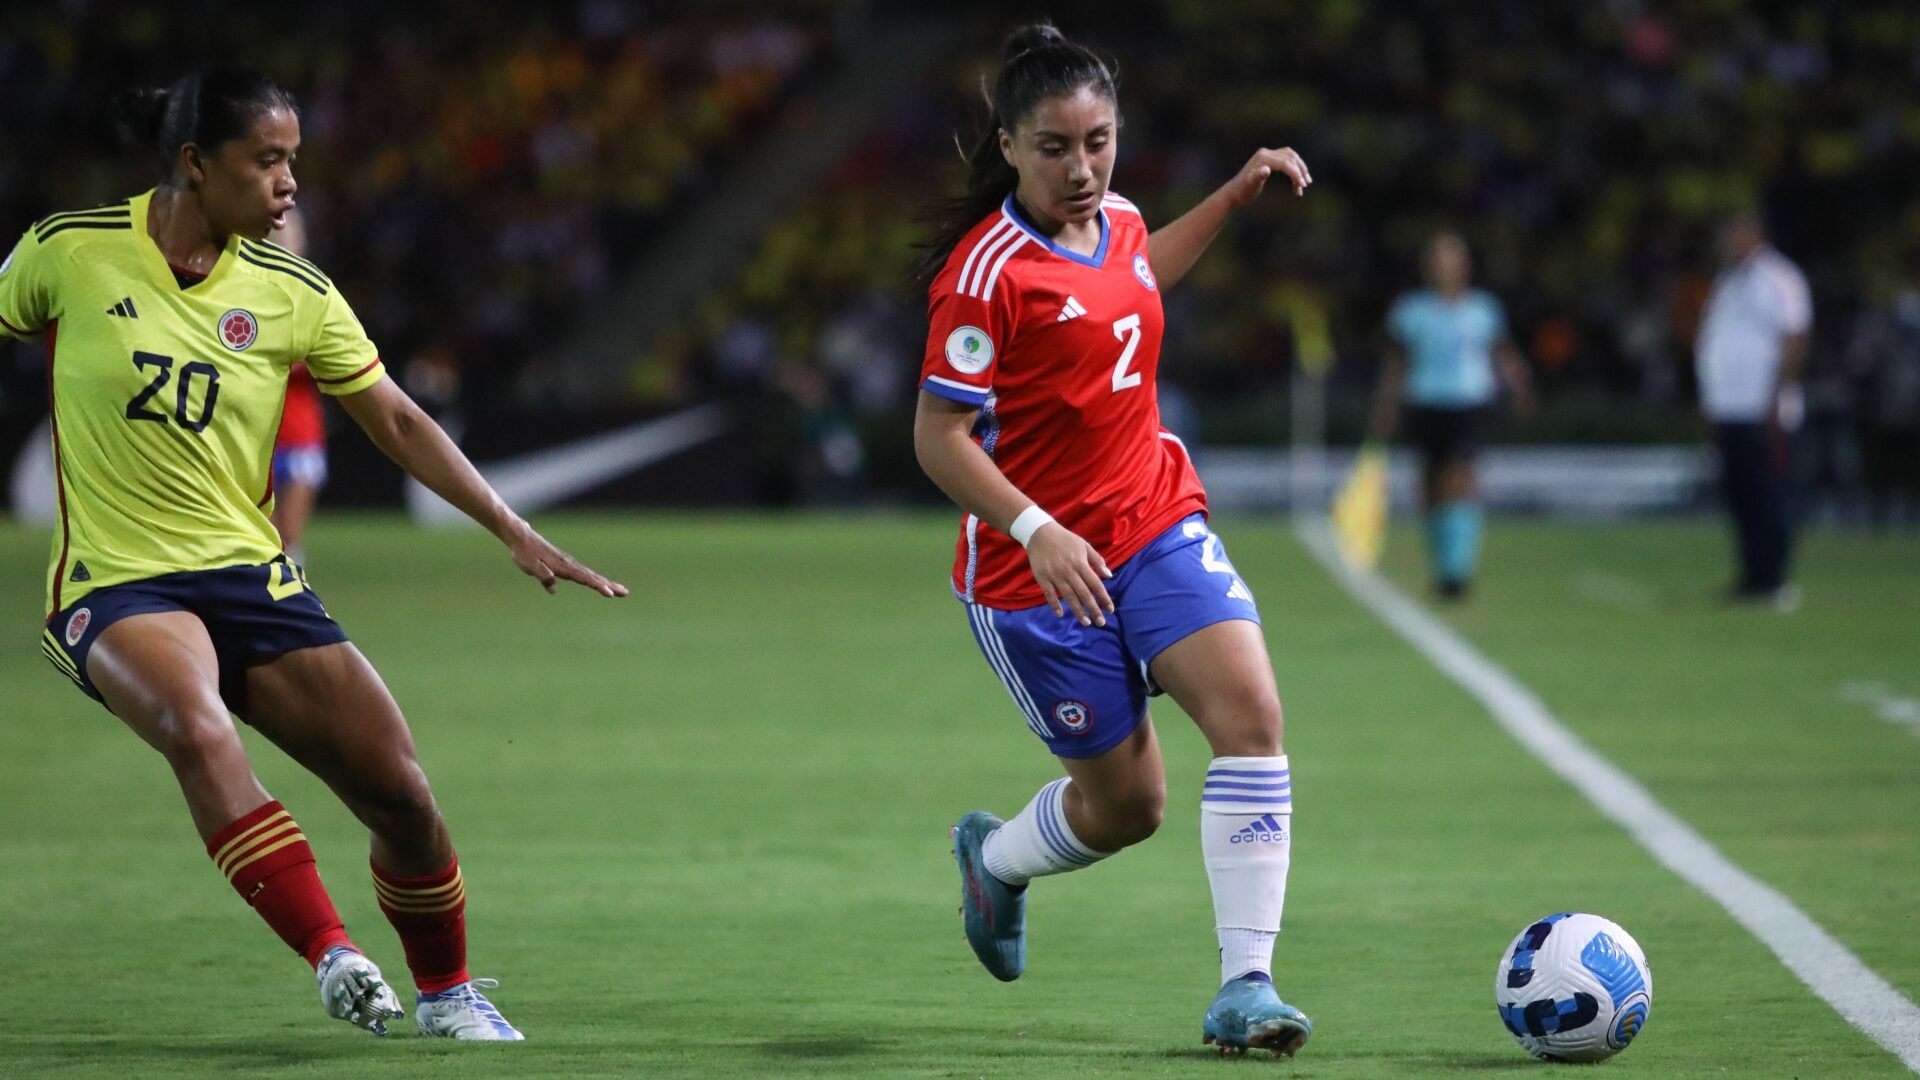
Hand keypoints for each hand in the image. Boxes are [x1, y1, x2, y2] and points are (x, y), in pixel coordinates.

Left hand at [506, 522, 628, 597]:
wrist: (521, 536)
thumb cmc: (524, 552)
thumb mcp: (530, 566)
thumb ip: (542, 576)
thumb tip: (552, 588)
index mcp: (563, 566)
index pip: (585, 578)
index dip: (598, 586)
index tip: (610, 594)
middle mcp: (570, 564)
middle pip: (594, 577)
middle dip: (610, 585)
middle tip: (625, 593)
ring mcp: (569, 564)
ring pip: (591, 575)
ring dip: (606, 582)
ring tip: (619, 590)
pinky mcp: (565, 564)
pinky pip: (584, 573)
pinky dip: (594, 579)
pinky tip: (599, 584)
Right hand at [1026, 522, 1113, 626]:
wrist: (1040, 533)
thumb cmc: (1065, 539)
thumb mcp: (1084, 545)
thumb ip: (1097, 560)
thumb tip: (1109, 575)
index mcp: (1081, 563)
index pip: (1095, 584)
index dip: (1103, 598)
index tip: (1110, 610)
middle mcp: (1069, 571)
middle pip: (1084, 594)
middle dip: (1093, 609)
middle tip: (1101, 623)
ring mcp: (1055, 576)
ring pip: (1068, 597)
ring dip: (1078, 611)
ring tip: (1086, 622)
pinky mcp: (1042, 578)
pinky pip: (1049, 594)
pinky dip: (1054, 605)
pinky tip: (1060, 614)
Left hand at [1223, 147, 1311, 206]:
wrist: (1233, 193)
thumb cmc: (1242, 191)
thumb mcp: (1250, 185)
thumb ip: (1257, 176)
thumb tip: (1266, 170)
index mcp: (1263, 157)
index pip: (1285, 162)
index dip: (1295, 173)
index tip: (1302, 185)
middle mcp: (1266, 153)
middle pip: (1290, 157)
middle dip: (1300, 170)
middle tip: (1306, 184)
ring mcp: (1268, 155)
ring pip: (1290, 158)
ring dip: (1299, 170)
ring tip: (1303, 185)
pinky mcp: (1269, 161)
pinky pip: (1286, 162)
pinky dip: (1293, 172)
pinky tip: (1296, 185)